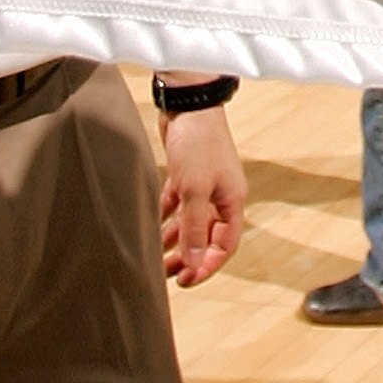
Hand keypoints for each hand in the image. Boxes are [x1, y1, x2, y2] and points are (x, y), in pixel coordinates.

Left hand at [159, 107, 247, 286]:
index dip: (207, 266)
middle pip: (205, 237)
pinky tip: (150, 230)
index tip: (186, 281)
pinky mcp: (185, 175)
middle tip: (166, 276)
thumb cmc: (199, 142)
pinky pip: (176, 207)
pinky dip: (165, 219)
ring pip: (189, 223)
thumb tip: (194, 262)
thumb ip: (194, 228)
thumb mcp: (195, 190)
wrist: (188, 102)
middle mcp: (220, 195)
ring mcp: (203, 185)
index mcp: (231, 201)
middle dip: (188, 258)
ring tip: (154, 259)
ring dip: (173, 242)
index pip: (225, 245)